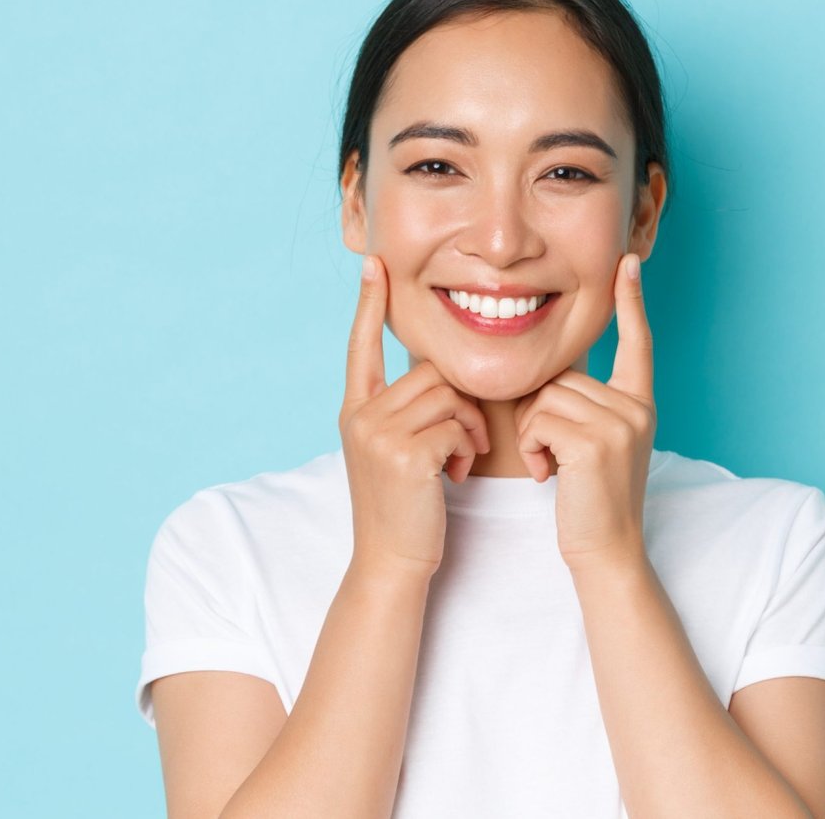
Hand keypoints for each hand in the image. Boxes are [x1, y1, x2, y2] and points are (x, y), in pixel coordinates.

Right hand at [339, 255, 491, 578]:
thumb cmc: (405, 507)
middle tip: (463, 443)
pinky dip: (467, 447)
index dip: (370, 304)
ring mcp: (378, 433)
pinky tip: (455, 474)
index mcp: (356, 409)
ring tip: (460, 459)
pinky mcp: (404, 453)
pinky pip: (456, 424)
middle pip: (429, 371)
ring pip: (447, 395)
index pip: (361, 344)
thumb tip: (437, 377)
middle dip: (460, 403)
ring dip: (469, 426)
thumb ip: (404, 412)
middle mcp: (360, 414)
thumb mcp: (393, 451)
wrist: (392, 560)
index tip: (374, 264)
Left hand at [514, 253, 655, 569]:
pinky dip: (532, 447)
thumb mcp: (596, 445)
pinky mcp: (596, 443)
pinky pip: (539, 420)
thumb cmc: (590, 501)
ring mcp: (620, 423)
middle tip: (551, 455)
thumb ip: (584, 407)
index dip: (631, 302)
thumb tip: (549, 378)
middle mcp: (636, 407)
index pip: (637, 343)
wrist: (606, 551)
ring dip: (532, 433)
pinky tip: (549, 476)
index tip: (628, 262)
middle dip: (540, 413)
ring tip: (551, 467)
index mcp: (639, 403)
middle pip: (563, 376)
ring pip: (546, 397)